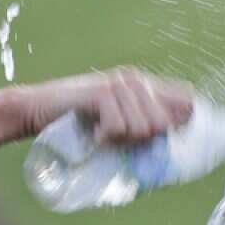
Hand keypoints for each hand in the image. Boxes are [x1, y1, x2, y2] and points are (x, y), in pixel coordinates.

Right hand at [21, 67, 193, 143]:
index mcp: (145, 86)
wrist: (37, 111)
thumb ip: (145, 125)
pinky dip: (105, 139)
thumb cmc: (78, 123)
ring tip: (102, 134)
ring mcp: (120, 84)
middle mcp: (137, 80)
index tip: (161, 139)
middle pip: (164, 124)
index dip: (183, 122)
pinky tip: (92, 133)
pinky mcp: (103, 92)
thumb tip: (176, 144)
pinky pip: (120, 129)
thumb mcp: (117, 124)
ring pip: (144, 129)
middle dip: (142, 140)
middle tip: (117, 137)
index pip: (187, 100)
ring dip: (121, 141)